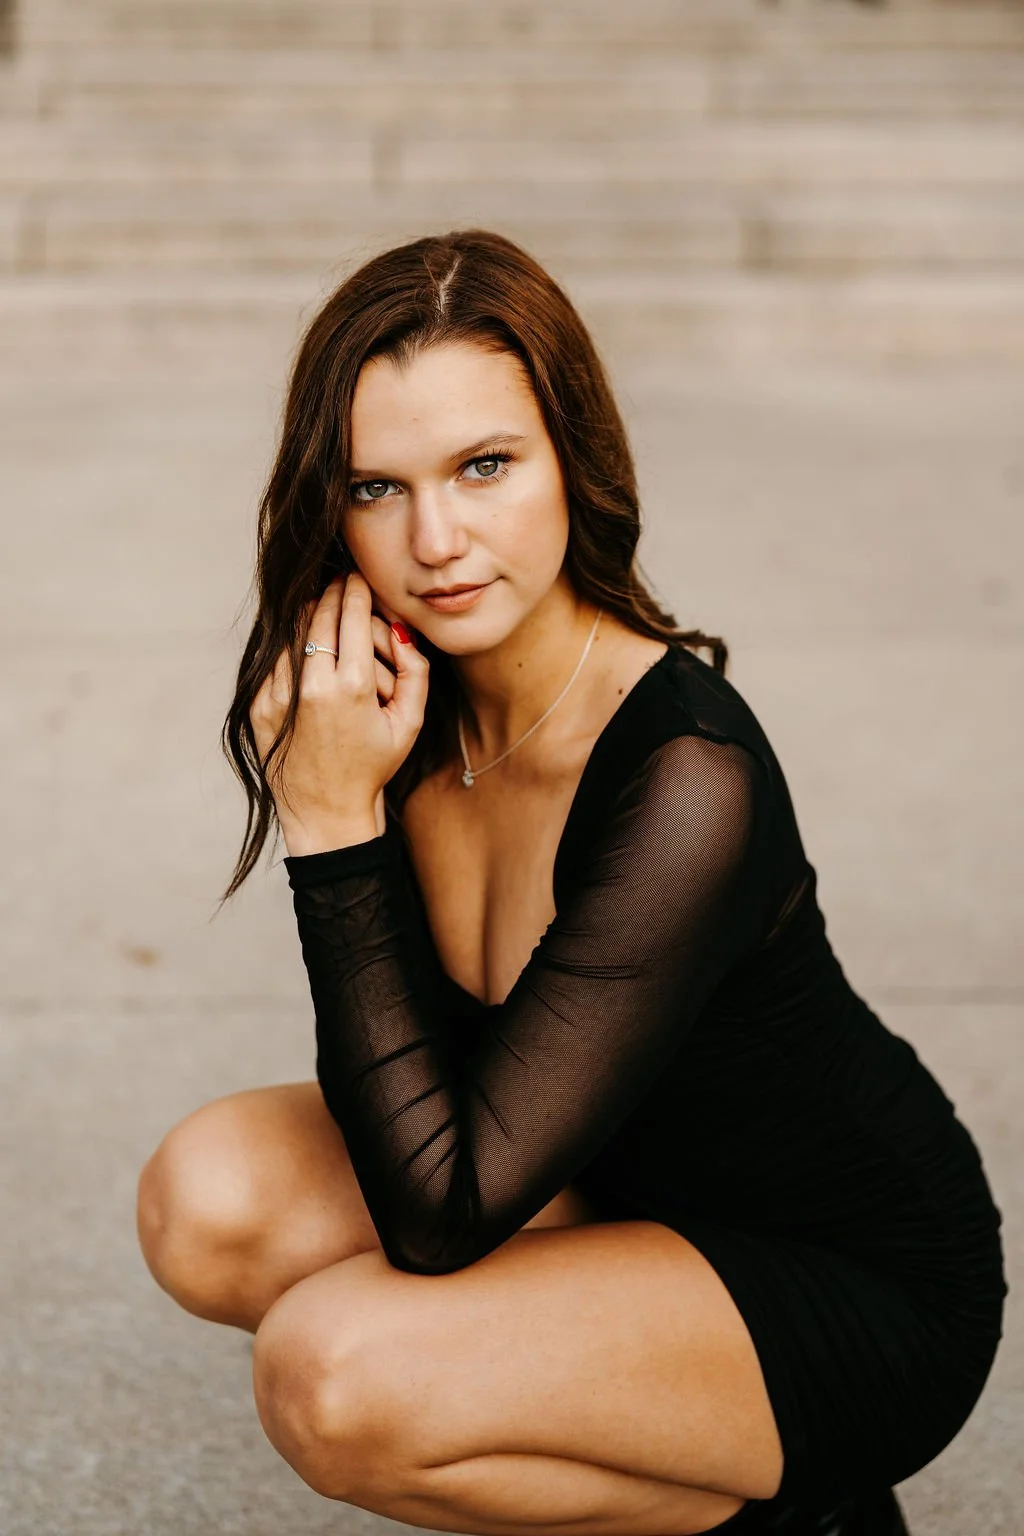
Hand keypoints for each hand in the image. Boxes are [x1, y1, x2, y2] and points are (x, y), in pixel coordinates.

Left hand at [250, 571, 428, 854]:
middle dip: (332, 592)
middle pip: (319, 615)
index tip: (357, 575)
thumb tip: (401, 629)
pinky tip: (304, 647)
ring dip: (309, 616)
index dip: (355, 589)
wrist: (327, 811)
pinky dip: (290, 647)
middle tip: (339, 578)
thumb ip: (415, 671)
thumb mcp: (410, 723)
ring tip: (322, 607)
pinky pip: (275, 660)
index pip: (351, 616)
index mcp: (351, 688)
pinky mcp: (261, 706)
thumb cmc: (373, 767)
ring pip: (292, 632)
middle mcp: (312, 686)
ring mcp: (280, 695)